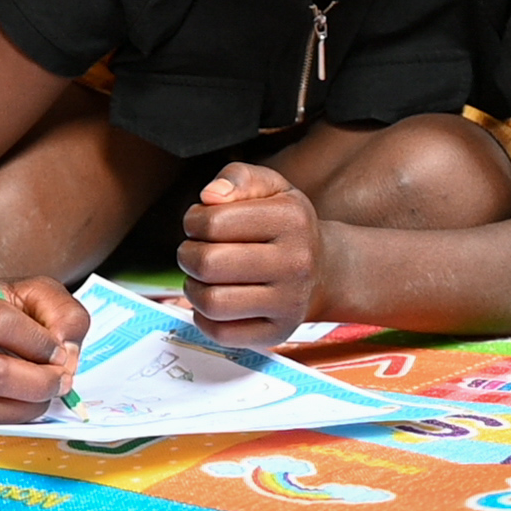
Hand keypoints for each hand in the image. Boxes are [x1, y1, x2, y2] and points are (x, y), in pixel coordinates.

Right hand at [0, 277, 87, 424]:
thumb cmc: (6, 309)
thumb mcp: (37, 295)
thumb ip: (61, 314)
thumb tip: (66, 355)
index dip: (36, 342)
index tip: (60, 352)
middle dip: (34, 382)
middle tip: (61, 380)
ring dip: (27, 406)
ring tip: (48, 392)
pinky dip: (14, 419)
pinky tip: (28, 402)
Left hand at [178, 163, 322, 347]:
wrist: (323, 270)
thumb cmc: (286, 226)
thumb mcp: (271, 187)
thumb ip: (238, 177)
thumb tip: (210, 196)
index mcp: (292, 220)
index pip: (213, 221)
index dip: (193, 220)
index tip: (199, 223)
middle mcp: (296, 263)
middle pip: (208, 263)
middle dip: (187, 254)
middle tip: (193, 251)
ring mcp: (289, 303)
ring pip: (211, 302)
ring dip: (192, 288)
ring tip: (201, 277)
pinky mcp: (277, 333)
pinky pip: (220, 333)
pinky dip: (203, 317)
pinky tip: (214, 298)